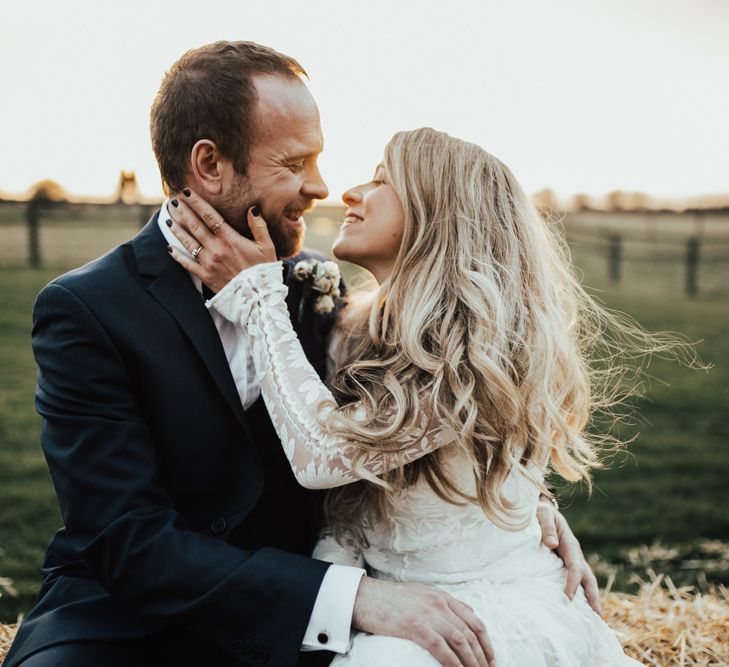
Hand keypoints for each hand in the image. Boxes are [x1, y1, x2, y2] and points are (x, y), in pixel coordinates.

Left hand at [166, 189, 275, 292]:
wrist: (258, 299)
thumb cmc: (264, 272)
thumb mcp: (267, 246)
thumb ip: (259, 226)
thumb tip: (252, 209)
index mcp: (230, 239)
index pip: (209, 215)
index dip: (196, 202)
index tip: (187, 192)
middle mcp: (216, 249)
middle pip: (195, 226)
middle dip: (183, 211)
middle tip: (172, 201)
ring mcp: (209, 263)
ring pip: (188, 242)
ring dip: (177, 229)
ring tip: (168, 218)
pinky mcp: (206, 277)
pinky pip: (187, 264)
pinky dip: (177, 256)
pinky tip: (169, 248)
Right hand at [352, 577, 494, 666]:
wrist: (366, 596)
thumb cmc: (392, 598)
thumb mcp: (423, 592)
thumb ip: (445, 602)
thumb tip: (469, 610)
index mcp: (443, 597)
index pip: (474, 621)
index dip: (487, 643)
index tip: (491, 659)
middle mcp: (439, 604)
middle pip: (470, 633)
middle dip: (482, 657)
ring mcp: (427, 614)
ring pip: (460, 641)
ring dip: (471, 662)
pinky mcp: (414, 626)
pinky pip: (440, 647)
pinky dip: (453, 662)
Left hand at [536, 497, 600, 615]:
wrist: (541, 509)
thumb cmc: (540, 512)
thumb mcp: (543, 513)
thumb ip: (547, 526)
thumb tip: (551, 544)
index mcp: (570, 544)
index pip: (575, 567)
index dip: (572, 583)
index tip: (567, 598)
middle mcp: (574, 555)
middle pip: (588, 579)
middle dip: (593, 599)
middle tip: (596, 620)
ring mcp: (570, 561)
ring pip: (584, 583)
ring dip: (589, 601)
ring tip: (591, 623)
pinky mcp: (563, 565)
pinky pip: (572, 581)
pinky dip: (577, 596)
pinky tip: (573, 611)